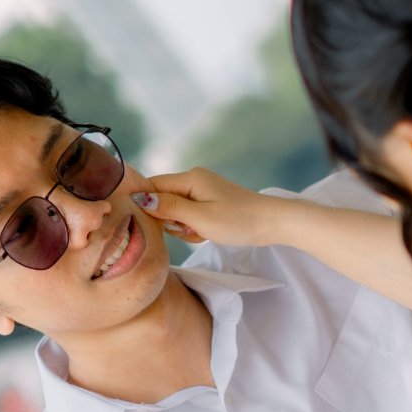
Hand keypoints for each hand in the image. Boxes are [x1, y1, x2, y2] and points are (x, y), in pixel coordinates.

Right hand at [133, 168, 282, 248]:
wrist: (271, 223)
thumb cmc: (237, 221)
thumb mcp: (199, 218)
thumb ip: (169, 208)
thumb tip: (141, 198)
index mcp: (189, 178)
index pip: (152, 186)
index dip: (145, 205)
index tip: (150, 225)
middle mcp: (193, 179)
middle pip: (162, 199)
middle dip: (168, 219)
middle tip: (187, 230)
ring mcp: (202, 190)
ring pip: (175, 210)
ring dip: (182, 226)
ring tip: (199, 233)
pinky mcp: (209, 201)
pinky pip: (189, 214)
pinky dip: (193, 227)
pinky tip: (205, 233)